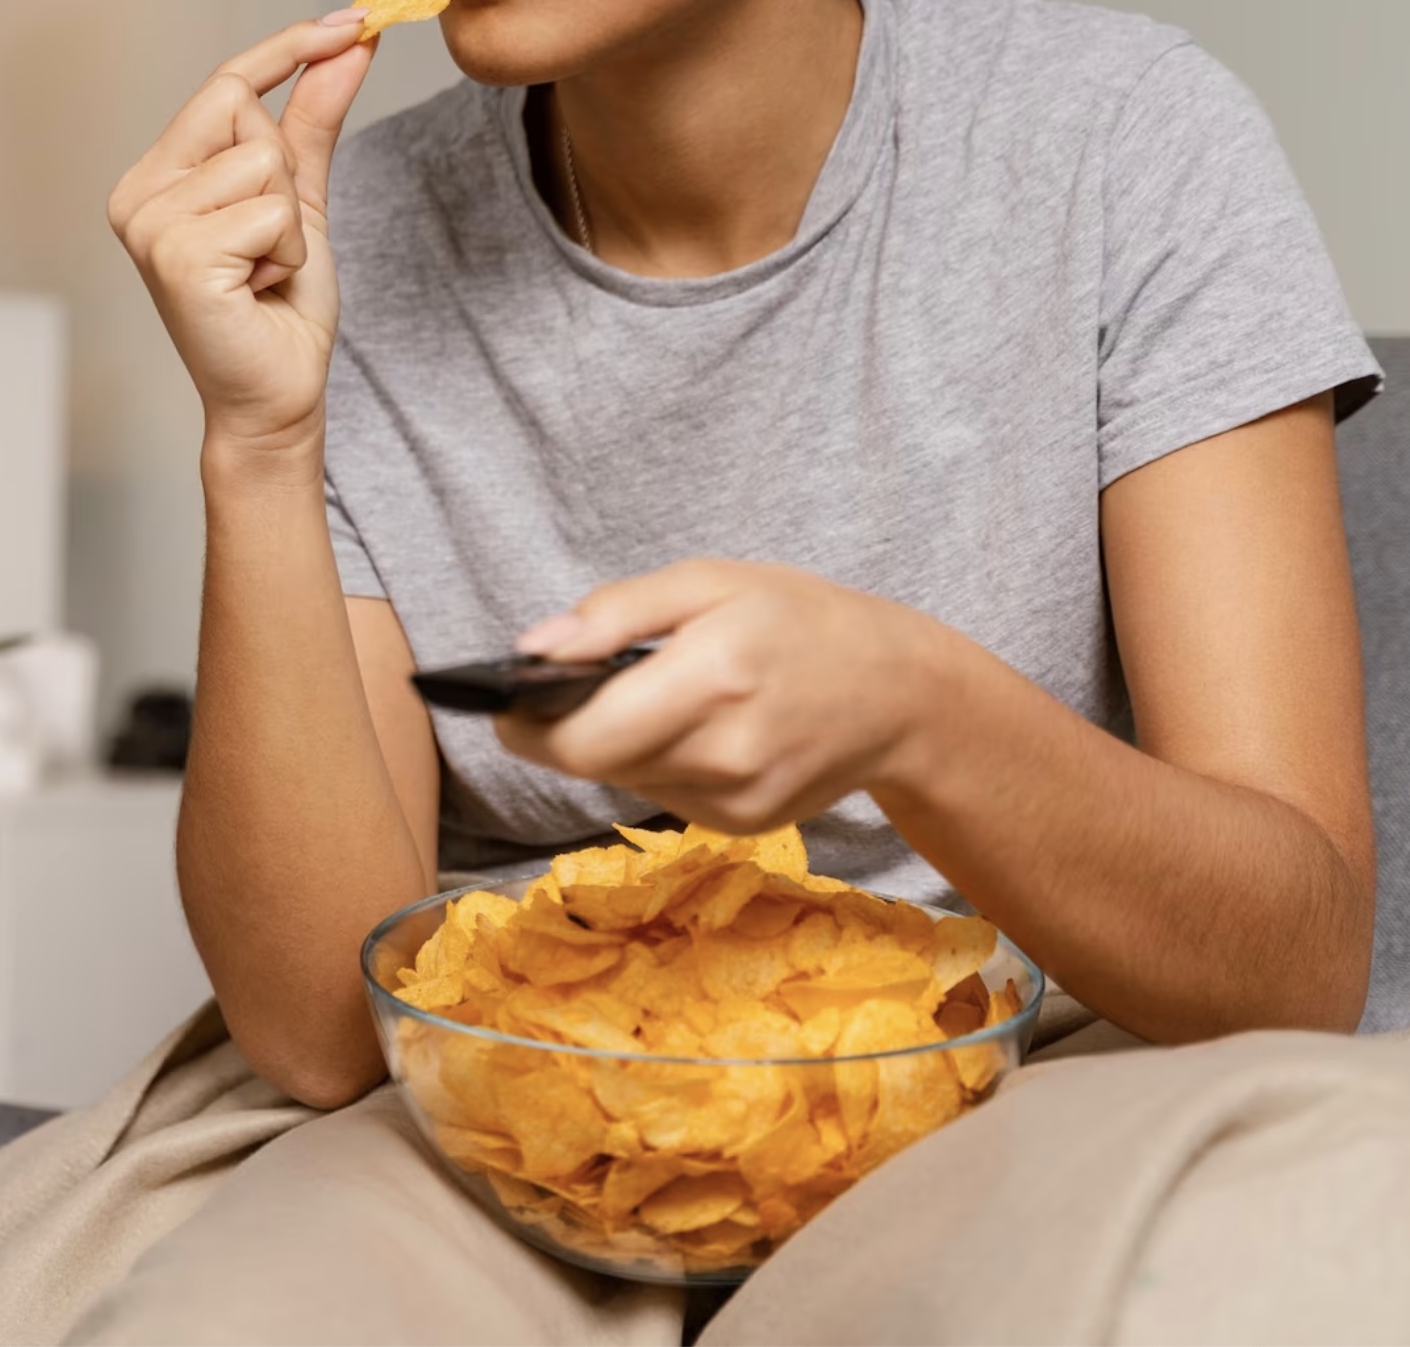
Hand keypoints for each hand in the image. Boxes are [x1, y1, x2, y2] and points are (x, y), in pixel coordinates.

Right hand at [108, 14, 376, 456]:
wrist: (277, 397)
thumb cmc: (279, 308)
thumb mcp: (301, 199)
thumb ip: (315, 120)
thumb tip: (353, 41)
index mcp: (156, 175)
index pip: (224, 82)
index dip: (289, 48)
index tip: (360, 18)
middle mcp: (138, 194)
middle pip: (246, 112)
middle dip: (286, 174)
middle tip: (273, 244)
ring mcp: (151, 226)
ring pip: (263, 162)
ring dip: (291, 223)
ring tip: (265, 272)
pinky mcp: (180, 258)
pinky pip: (270, 211)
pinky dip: (288, 251)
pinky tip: (260, 291)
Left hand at [493, 560, 947, 832]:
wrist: (902, 693)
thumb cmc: (800, 619)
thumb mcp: (708, 582)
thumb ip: (614, 614)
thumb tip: (532, 649)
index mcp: (712, 679)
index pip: (579, 738)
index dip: (526, 725)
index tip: (507, 701)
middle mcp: (723, 754)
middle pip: (593, 763)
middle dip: (568, 729)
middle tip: (578, 688)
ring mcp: (736, 802)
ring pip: (625, 780)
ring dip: (618, 743)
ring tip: (661, 695)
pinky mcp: (744, 826)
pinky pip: (665, 795)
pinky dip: (660, 762)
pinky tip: (698, 728)